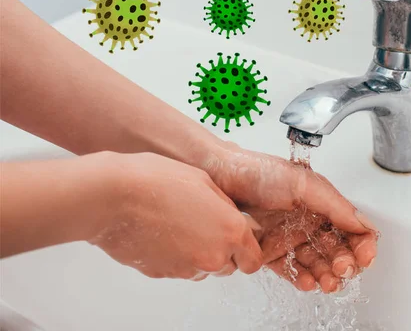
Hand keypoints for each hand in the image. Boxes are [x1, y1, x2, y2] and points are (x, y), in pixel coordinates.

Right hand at [90, 152, 262, 280]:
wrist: (112, 196)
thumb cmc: (156, 180)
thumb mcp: (205, 181)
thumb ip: (226, 207)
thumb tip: (234, 220)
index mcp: (230, 231)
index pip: (253, 260)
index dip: (246, 250)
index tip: (239, 240)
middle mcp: (212, 256)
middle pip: (229, 266)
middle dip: (223, 250)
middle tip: (205, 226)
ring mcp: (186, 268)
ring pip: (203, 268)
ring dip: (198, 253)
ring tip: (179, 225)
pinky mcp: (162, 274)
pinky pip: (178, 268)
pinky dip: (174, 256)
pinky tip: (162, 232)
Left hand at [201, 143, 378, 292]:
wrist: (220, 176)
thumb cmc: (257, 171)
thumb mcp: (302, 183)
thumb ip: (334, 205)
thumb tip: (362, 223)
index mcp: (322, 204)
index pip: (352, 228)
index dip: (363, 244)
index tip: (364, 256)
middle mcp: (309, 221)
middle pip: (338, 250)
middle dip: (345, 264)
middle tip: (342, 270)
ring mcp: (290, 237)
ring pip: (317, 263)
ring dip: (326, 276)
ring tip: (326, 282)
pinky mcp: (270, 251)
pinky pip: (291, 270)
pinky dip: (302, 279)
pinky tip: (308, 282)